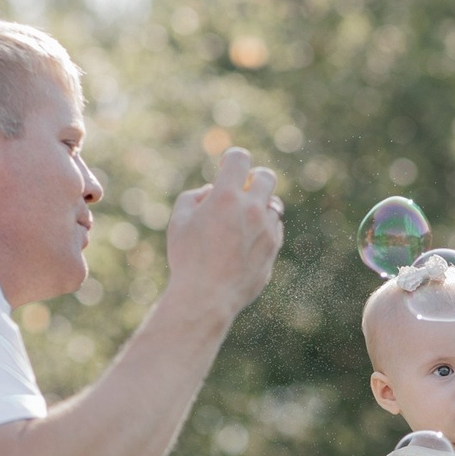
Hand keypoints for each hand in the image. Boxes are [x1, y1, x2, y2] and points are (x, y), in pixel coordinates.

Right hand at [165, 147, 283, 324]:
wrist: (206, 297)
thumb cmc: (187, 259)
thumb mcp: (178, 222)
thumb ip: (195, 197)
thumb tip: (212, 190)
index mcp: (225, 197)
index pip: (239, 158)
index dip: (232, 158)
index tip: (227, 166)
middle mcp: (251, 209)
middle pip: (267, 177)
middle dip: (254, 178)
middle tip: (242, 189)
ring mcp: (266, 229)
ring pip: (273, 204)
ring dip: (259, 207)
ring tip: (241, 221)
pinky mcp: (273, 248)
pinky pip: (275, 228)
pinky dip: (264, 229)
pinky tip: (247, 241)